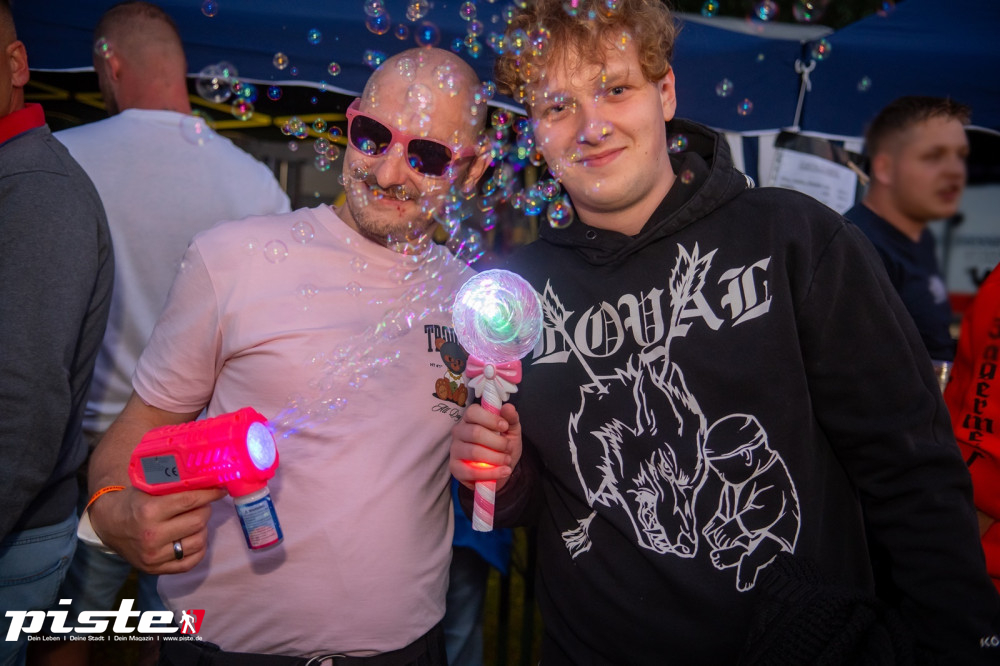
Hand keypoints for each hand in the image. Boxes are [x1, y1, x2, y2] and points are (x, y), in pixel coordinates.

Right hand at [89, 485, 225, 573]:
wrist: (109, 525)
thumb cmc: (133, 502)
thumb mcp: (148, 487)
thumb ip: (174, 484)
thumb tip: (207, 478)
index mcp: (149, 511)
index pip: (190, 501)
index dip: (210, 493)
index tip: (220, 490)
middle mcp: (152, 536)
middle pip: (198, 521)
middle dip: (205, 509)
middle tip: (202, 505)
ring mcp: (154, 556)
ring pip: (199, 541)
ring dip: (202, 529)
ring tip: (195, 520)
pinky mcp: (156, 569)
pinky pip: (192, 561)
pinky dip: (198, 548)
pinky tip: (192, 537)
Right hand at [450, 402, 521, 491]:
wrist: (500, 470)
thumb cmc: (503, 446)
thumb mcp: (512, 431)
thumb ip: (511, 418)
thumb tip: (508, 407)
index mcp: (471, 418)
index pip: (473, 412)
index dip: (490, 419)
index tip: (505, 426)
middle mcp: (459, 431)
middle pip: (475, 432)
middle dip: (497, 442)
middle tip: (508, 448)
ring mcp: (455, 450)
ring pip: (474, 452)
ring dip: (496, 458)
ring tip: (507, 461)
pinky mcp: (455, 468)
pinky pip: (471, 472)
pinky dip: (491, 473)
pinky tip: (503, 471)